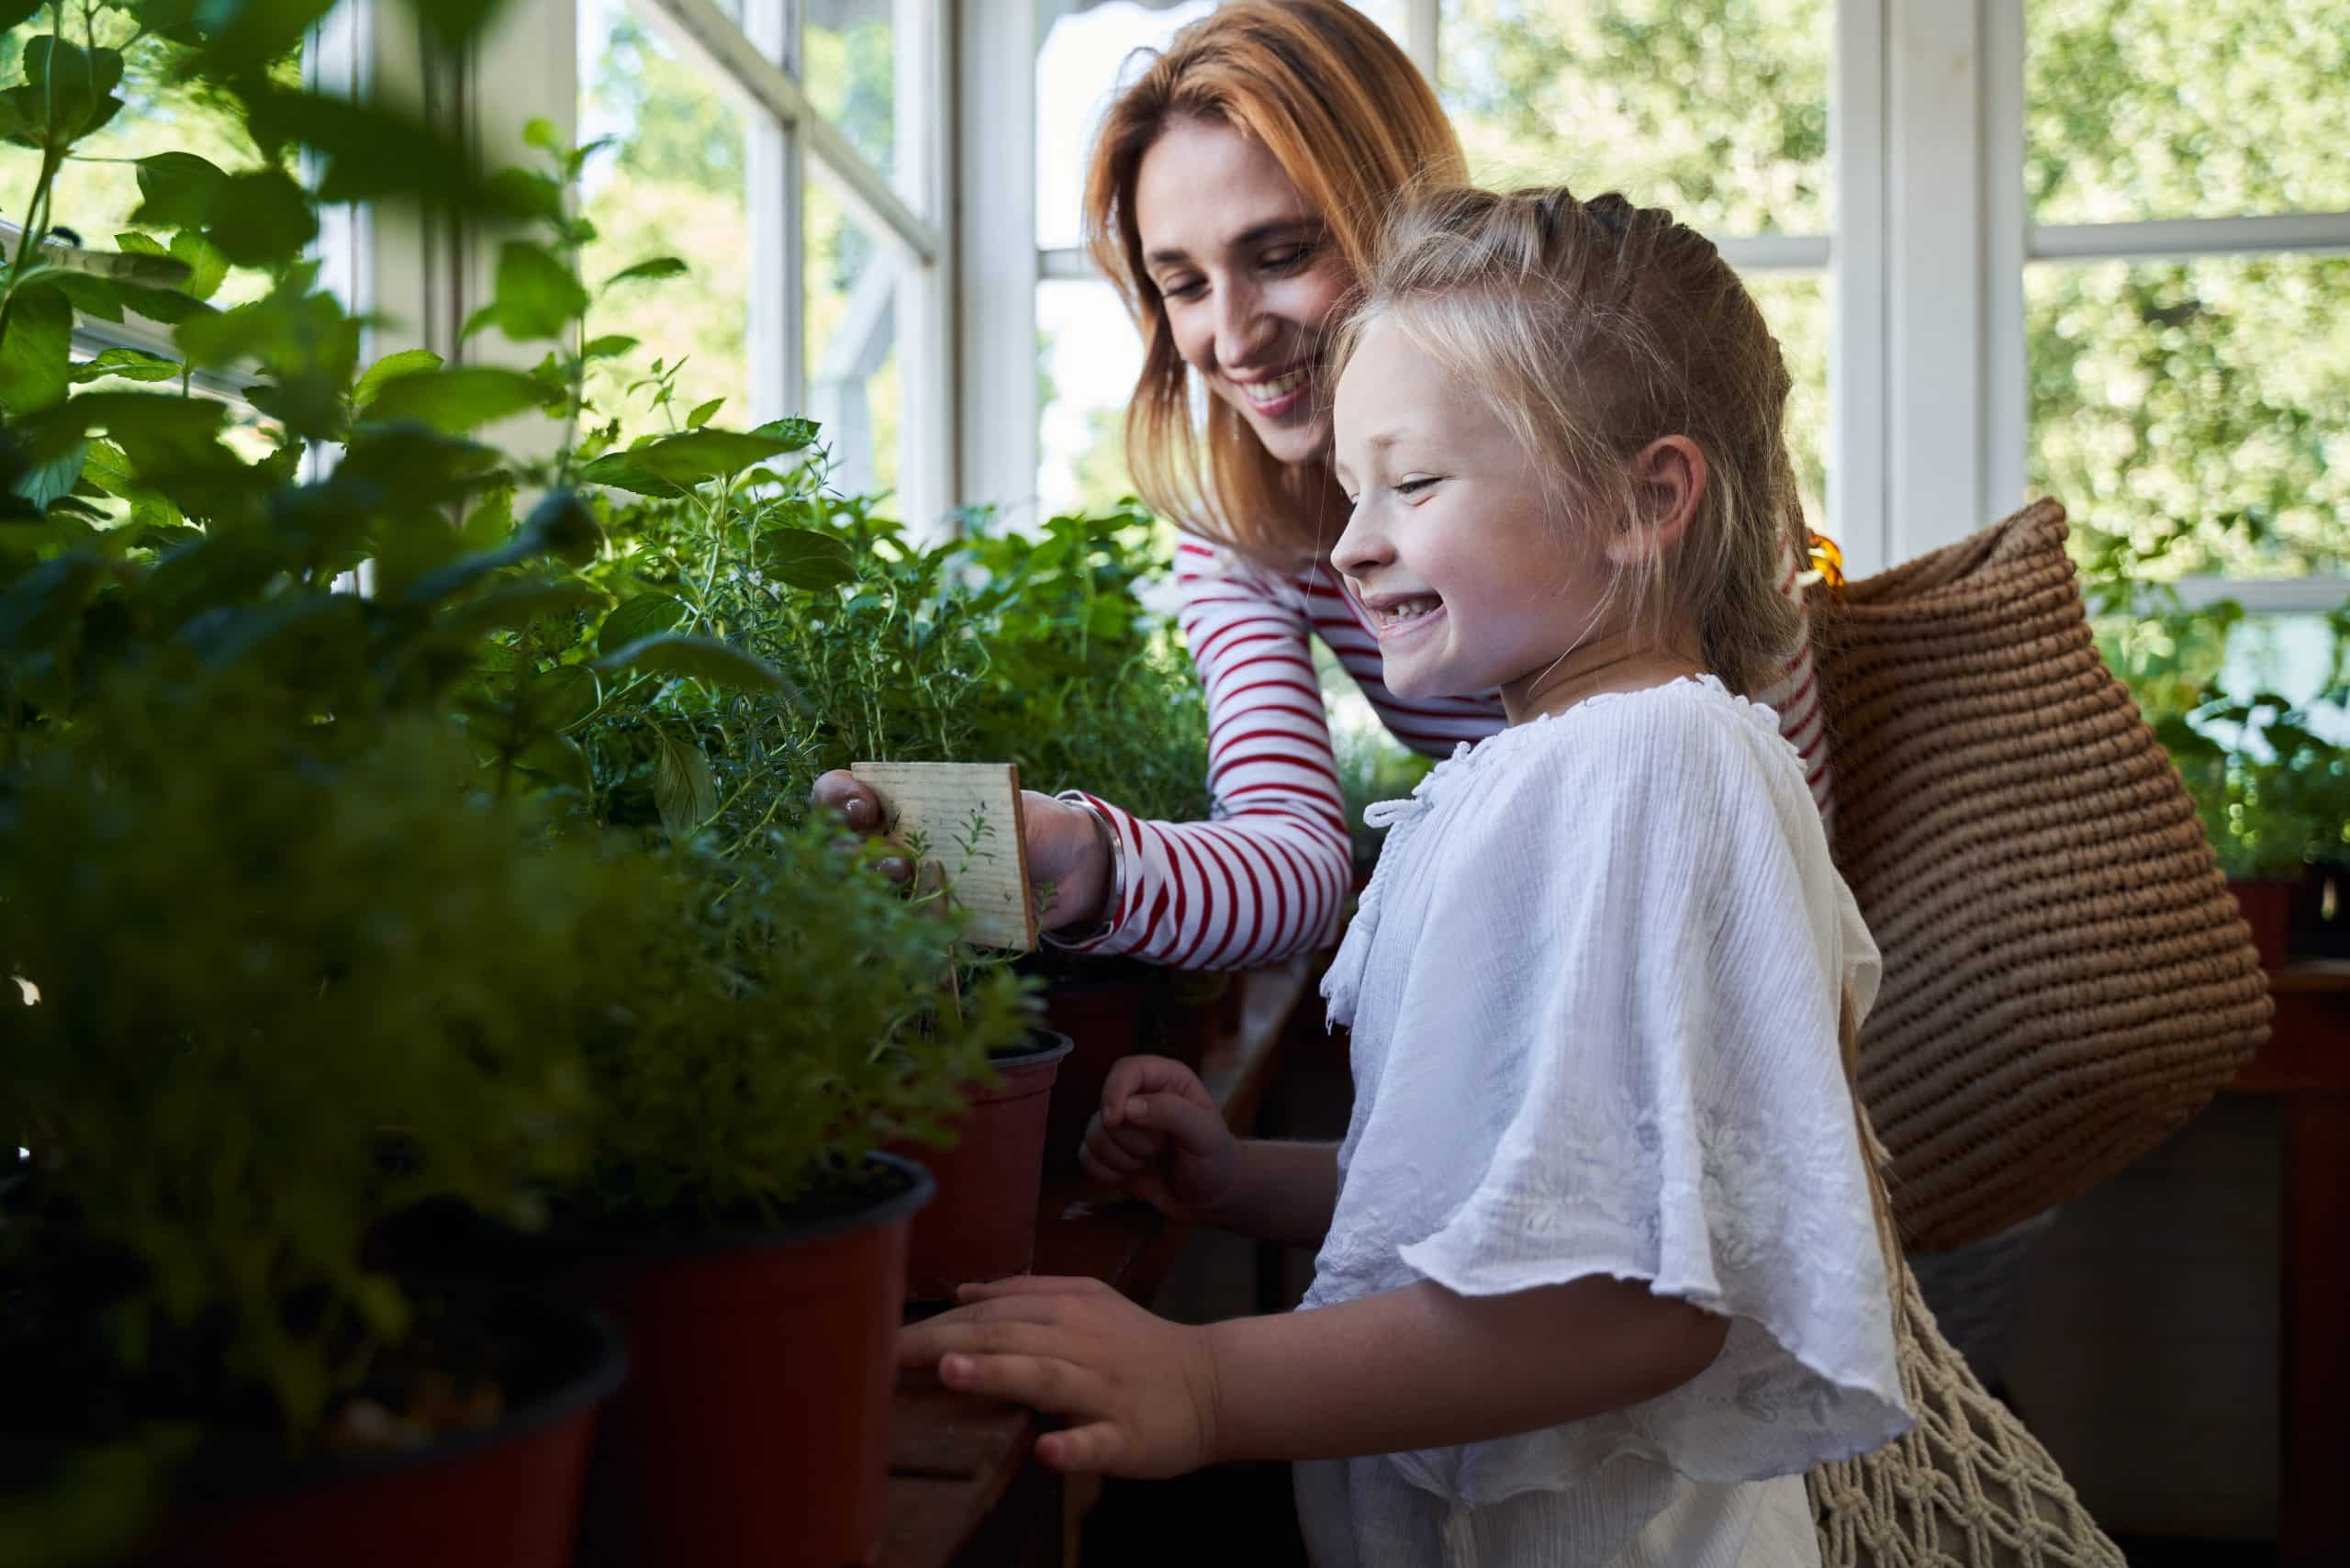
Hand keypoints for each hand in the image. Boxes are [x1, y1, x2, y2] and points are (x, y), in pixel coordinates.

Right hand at [809, 770, 1112, 928]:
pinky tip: (931, 924)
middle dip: (850, 854)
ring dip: (880, 889)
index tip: (862, 807)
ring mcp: (911, 884)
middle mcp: (895, 842)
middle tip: (892, 859)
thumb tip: (956, 842)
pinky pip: (908, 930)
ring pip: (866, 893)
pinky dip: (913, 929)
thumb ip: (982, 818)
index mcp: (904, 801)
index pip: (842, 793)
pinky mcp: (933, 920)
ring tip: (910, 881)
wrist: (1071, 869)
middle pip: (841, 849)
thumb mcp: (1014, 808)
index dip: (837, 797)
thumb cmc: (1034, 824)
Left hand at [895, 1276, 1221, 1476]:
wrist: (1212, 1384)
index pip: (988, 1312)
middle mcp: (1080, 1344)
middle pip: (1006, 1337)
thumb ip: (1025, 1293)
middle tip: (886, 1352)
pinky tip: (1048, 1451)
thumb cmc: (1137, 1346)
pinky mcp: (1128, 1436)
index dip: (934, 1323)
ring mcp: (1103, 1391)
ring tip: (953, 1371)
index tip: (877, 1334)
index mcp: (1066, 1310)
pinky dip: (1073, 1446)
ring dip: (999, 1373)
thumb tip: (961, 1292)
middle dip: (943, 1342)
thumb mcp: (1086, 1301)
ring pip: (1046, 1378)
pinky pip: (1098, 1442)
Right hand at [1080, 1056, 1237, 1221]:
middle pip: (1108, 1109)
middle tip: (1163, 1150)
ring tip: (1152, 1162)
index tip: (1115, 1118)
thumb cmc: (1215, 1159)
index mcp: (1166, 1079)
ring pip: (1094, 1135)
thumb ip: (1171, 1113)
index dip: (1115, 1090)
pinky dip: (1106, 1172)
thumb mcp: (1205, 1134)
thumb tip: (1127, 1108)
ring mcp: (1121, 1125)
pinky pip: (1086, 1157)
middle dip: (1133, 1140)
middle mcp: (1139, 1096)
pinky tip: (1131, 1176)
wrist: (1209, 1198)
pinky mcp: (1108, 1152)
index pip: (1127, 1070)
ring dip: (1123, 1159)